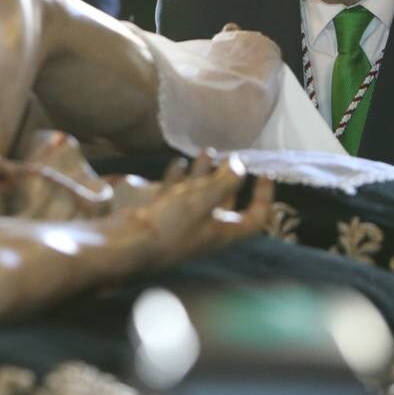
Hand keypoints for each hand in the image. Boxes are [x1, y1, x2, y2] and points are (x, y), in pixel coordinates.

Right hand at [129, 153, 273, 266]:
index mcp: (223, 231)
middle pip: (226, 203)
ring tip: (206, 152)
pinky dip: (180, 179)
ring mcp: (184, 224)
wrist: (129, 243)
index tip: (264, 174)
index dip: (264, 196)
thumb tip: (240, 165)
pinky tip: (178, 164)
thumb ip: (225, 181)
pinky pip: (177, 196)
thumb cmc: (171, 225)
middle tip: (230, 157)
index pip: (255, 217)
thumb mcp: (203, 200)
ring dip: (204, 174)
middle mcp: (206, 229)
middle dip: (229, 178)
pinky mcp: (164, 218)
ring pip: (200, 196)